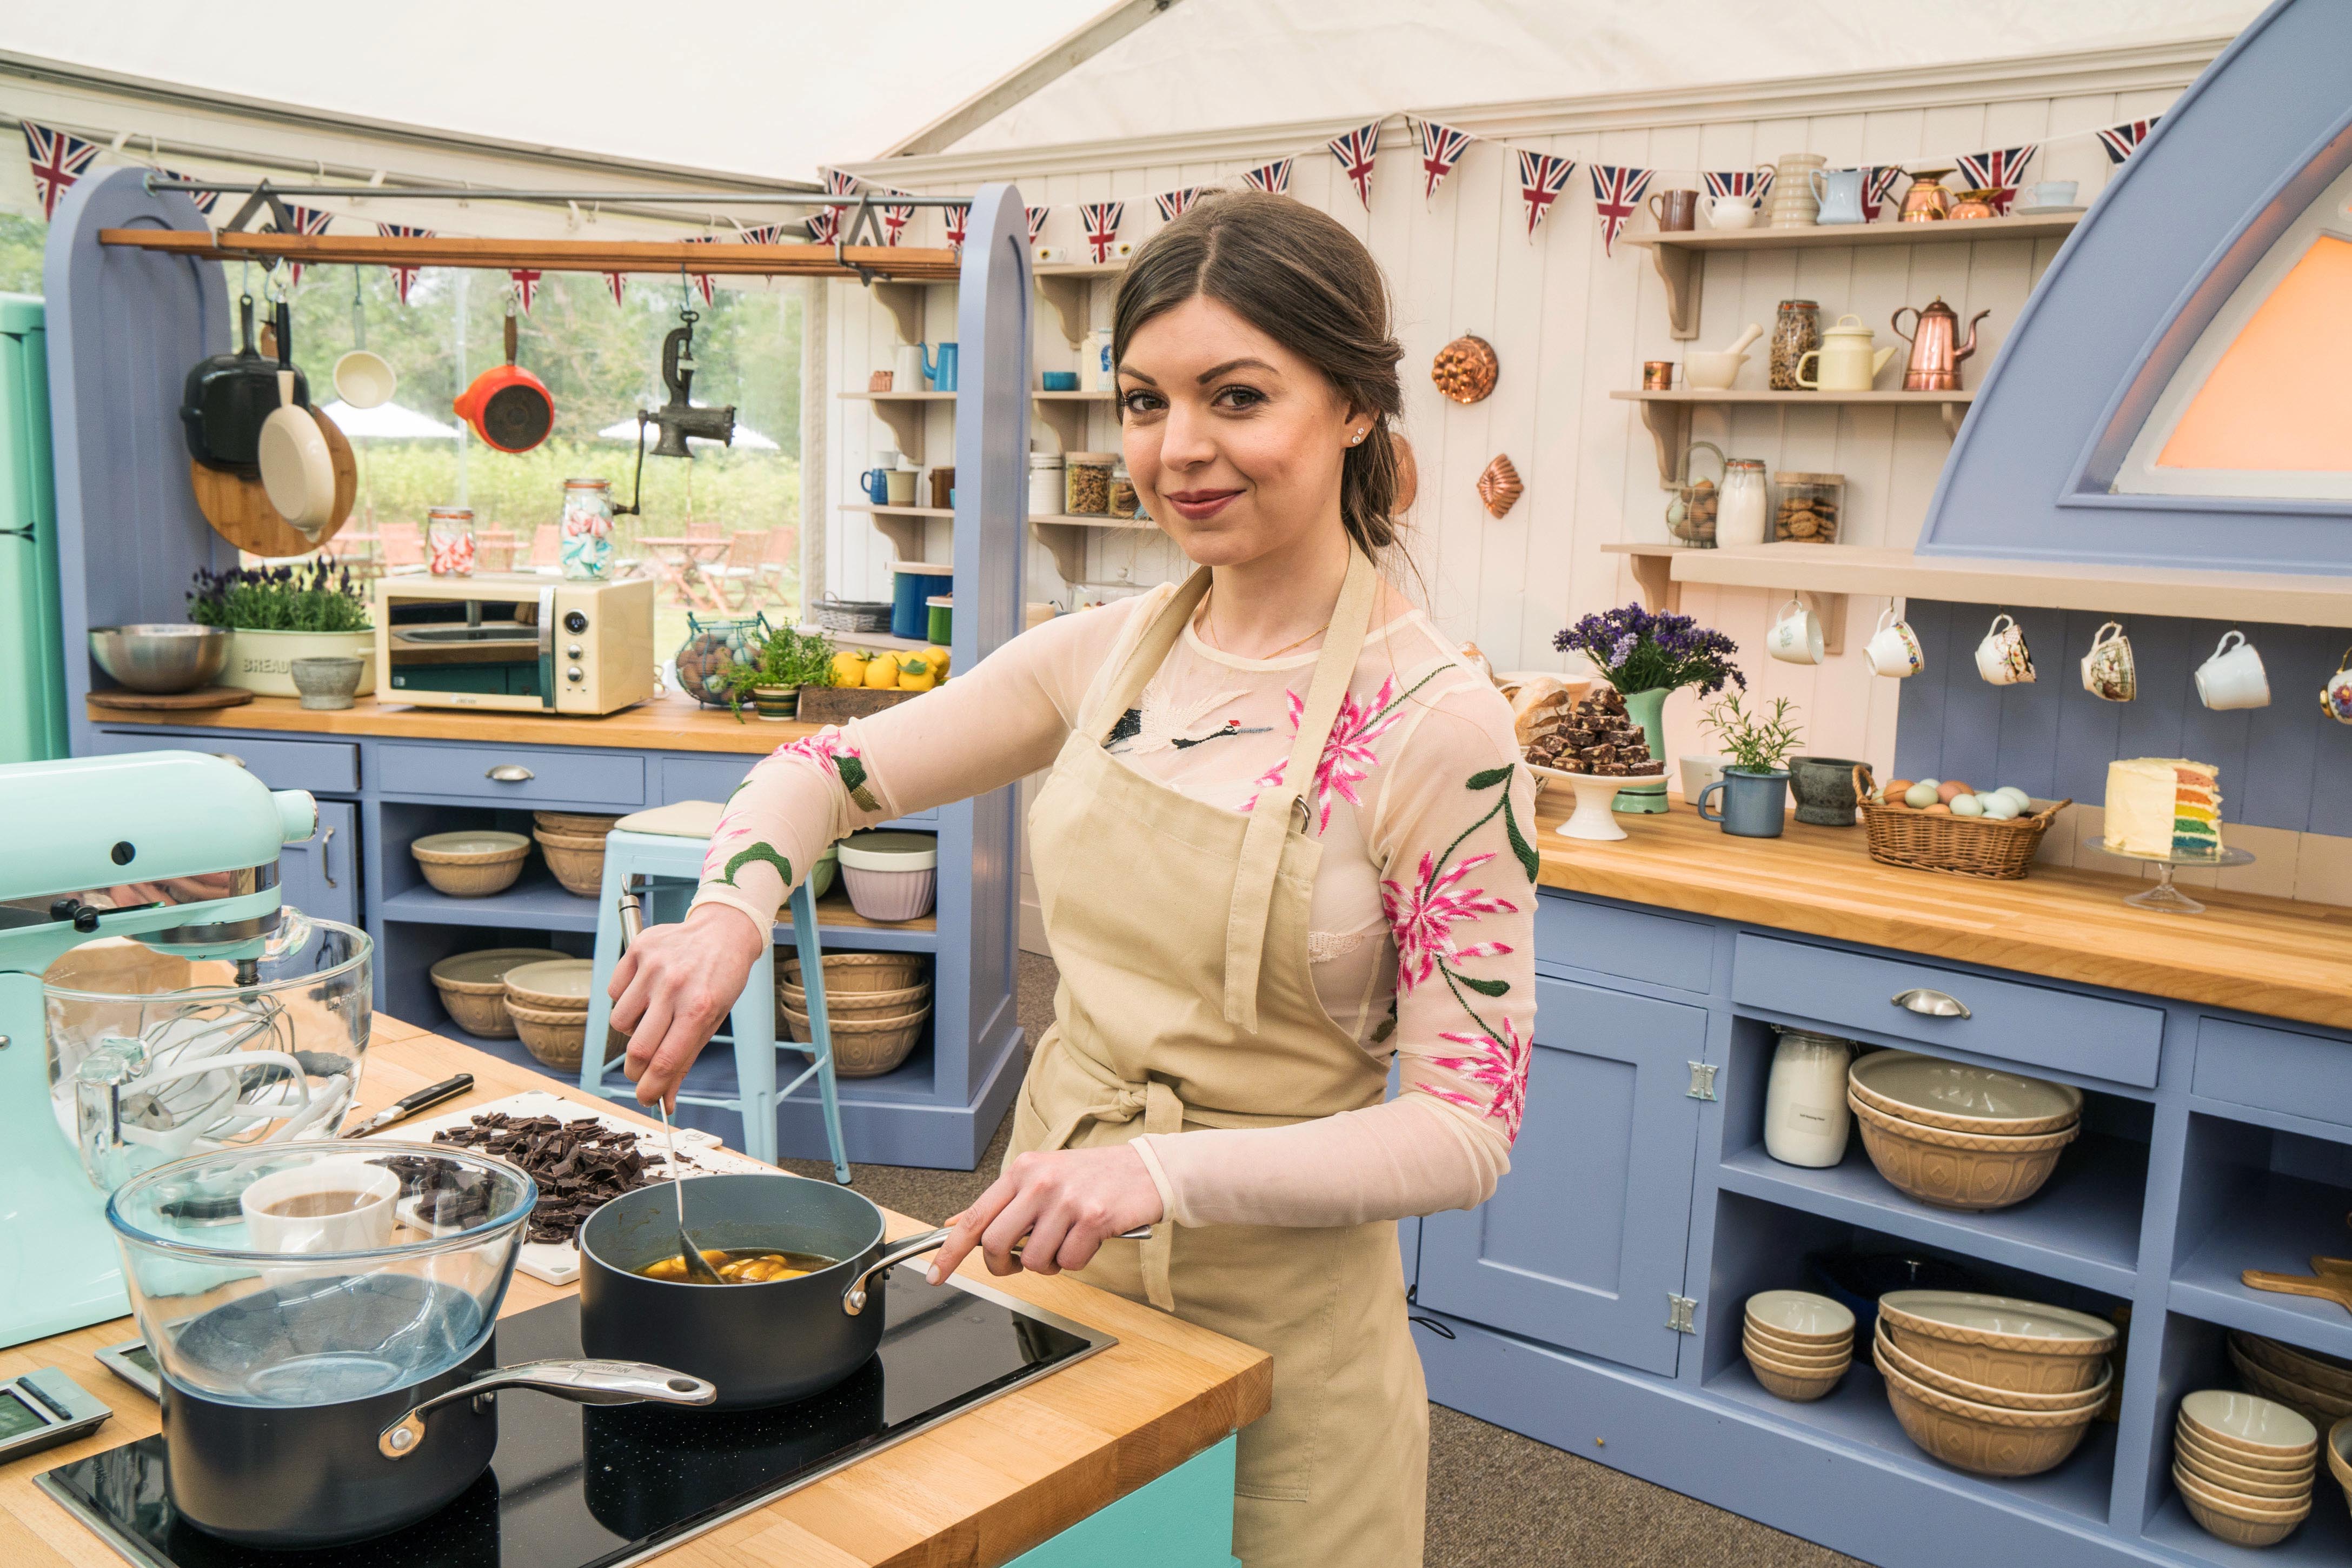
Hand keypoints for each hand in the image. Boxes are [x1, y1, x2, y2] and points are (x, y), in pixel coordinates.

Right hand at [611, 903, 767, 1108]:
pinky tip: (645, 991)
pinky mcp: (637, 949)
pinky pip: (614, 992)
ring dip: (632, 1029)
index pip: (665, 1061)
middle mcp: (674, 986)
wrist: (723, 931)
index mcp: (699, 1008)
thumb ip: (685, 1061)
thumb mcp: (712, 1021)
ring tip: (653, 1014)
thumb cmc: (720, 980)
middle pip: (637, 1048)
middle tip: (640, 1071)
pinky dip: (625, 1000)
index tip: (646, 1099)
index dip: (650, 1088)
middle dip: (635, 1070)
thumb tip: (666, 1101)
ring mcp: (653, 966)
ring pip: (620, 1021)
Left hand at [925, 1144, 1164, 1284]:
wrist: (1148, 1170)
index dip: (950, 1251)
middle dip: (1003, 1265)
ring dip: (1048, 1264)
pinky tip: (1089, 1240)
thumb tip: (956, 1224)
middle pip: (995, 1244)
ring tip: (1066, 1243)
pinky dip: (1077, 1261)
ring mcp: (1066, 1200)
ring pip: (1033, 1260)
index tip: (936, 1274)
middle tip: (1019, 1262)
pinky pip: (1069, 1263)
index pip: (975, 1217)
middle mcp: (1040, 1182)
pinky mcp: (1093, 1218)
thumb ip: (1004, 1203)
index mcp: (1023, 1170)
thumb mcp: (1043, 1177)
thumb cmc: (1093, 1178)